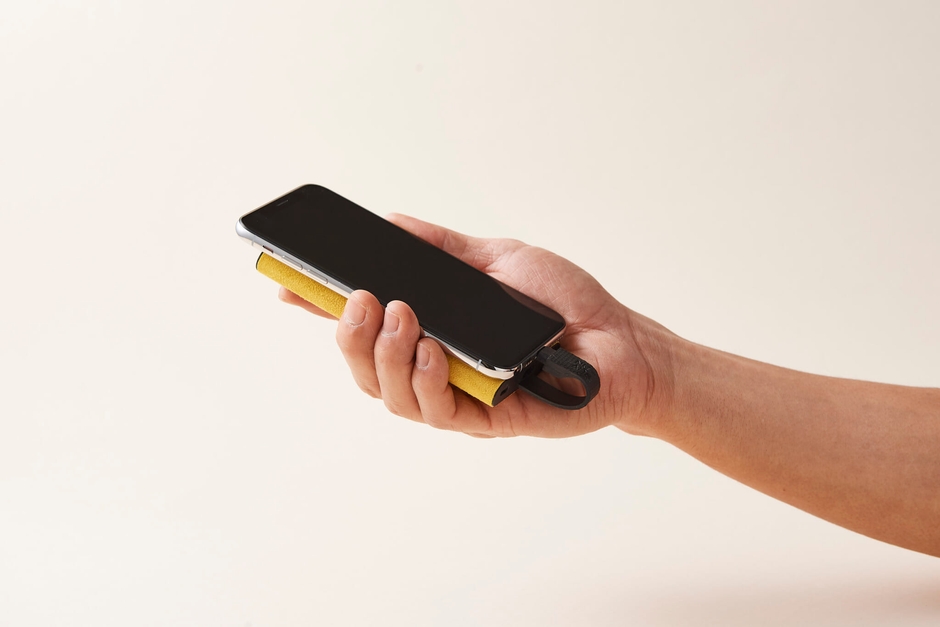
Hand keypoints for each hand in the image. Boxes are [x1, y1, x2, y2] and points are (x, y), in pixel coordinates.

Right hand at [279, 214, 668, 437]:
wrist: (619, 340)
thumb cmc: (563, 302)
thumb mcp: (498, 259)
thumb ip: (444, 248)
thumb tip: (391, 222)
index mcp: (430, 329)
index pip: (364, 323)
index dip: (320, 308)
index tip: (285, 284)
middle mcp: (434, 367)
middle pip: (364, 367)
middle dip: (349, 334)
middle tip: (360, 296)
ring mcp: (457, 396)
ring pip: (392, 394)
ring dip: (384, 355)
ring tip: (398, 315)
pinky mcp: (486, 420)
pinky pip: (439, 411)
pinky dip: (427, 379)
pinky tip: (434, 349)